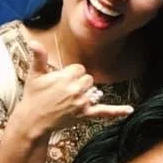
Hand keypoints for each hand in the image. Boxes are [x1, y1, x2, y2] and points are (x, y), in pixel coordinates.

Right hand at [15, 41, 132, 135]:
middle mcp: (76, 89)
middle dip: (78, 83)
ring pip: (94, 91)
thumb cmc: (33, 97)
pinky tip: (129, 110)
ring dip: (85, 93)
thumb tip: (34, 42)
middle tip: (62, 91)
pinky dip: (117, 111)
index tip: (60, 80)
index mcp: (65, 77)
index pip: (79, 68)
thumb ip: (38, 57)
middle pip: (88, 79)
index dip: (70, 73)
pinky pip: (104, 111)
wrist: (33, 120)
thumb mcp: (34, 75)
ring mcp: (82, 102)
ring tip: (68, 100)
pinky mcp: (85, 114)